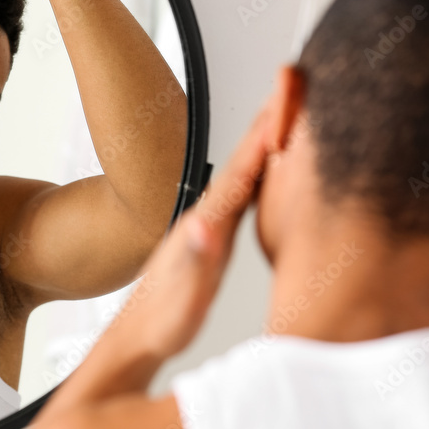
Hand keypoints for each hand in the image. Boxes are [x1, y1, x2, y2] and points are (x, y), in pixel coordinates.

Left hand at [132, 107, 270, 357]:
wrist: (132, 341)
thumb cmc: (158, 325)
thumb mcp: (181, 299)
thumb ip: (195, 264)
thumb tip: (204, 228)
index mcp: (203, 226)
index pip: (242, 171)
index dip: (267, 134)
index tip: (291, 99)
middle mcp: (203, 218)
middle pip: (244, 161)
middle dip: (270, 124)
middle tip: (296, 87)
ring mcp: (205, 226)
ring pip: (243, 175)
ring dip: (265, 145)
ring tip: (289, 118)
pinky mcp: (208, 239)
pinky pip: (242, 196)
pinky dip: (259, 175)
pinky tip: (268, 172)